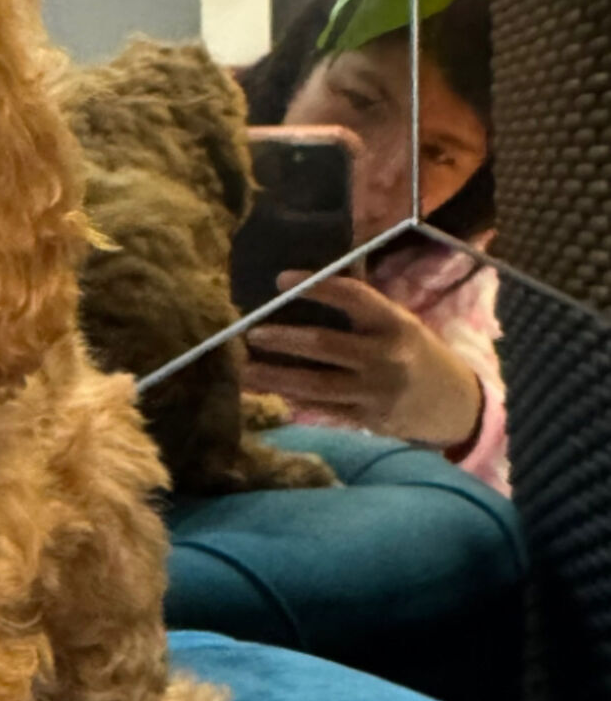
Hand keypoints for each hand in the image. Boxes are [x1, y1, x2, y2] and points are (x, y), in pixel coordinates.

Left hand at [244, 272, 482, 450]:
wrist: (456, 405)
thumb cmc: (419, 354)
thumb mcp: (402, 324)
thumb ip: (364, 308)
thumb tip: (312, 284)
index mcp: (397, 323)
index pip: (353, 297)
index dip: (316, 287)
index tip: (280, 281)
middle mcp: (387, 356)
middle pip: (326, 345)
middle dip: (284, 339)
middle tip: (251, 333)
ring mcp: (375, 391)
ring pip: (317, 383)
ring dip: (276, 376)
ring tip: (244, 369)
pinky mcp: (367, 419)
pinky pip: (323, 408)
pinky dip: (293, 399)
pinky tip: (268, 391)